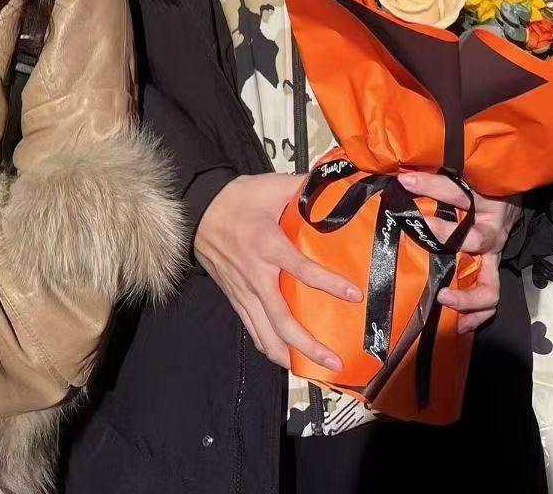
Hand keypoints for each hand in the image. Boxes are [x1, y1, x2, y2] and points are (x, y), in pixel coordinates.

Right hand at [194, 173, 361, 369]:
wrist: (199, 211)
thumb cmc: (237, 199)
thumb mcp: (271, 186)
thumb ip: (304, 187)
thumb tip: (336, 181)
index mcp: (267, 244)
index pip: (301, 269)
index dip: (328, 283)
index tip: (354, 295)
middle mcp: (256, 275)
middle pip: (282, 320)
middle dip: (309, 344)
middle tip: (334, 360)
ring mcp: (244, 292)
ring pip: (267, 334)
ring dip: (292, 356)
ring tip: (317, 371)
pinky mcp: (236, 299)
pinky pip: (254, 331)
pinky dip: (271, 349)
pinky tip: (288, 360)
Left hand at [398, 171, 519, 332]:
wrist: (510, 201)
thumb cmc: (483, 188)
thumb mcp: (465, 178)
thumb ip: (437, 179)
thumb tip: (403, 175)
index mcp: (483, 202)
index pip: (455, 190)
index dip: (430, 185)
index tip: (406, 181)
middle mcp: (491, 233)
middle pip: (476, 240)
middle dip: (447, 239)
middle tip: (423, 235)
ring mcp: (493, 258)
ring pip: (489, 286)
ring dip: (467, 298)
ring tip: (443, 299)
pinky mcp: (492, 273)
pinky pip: (489, 300)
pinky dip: (475, 315)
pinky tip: (459, 324)